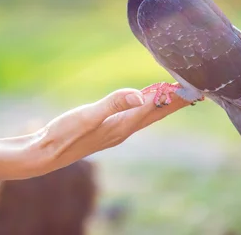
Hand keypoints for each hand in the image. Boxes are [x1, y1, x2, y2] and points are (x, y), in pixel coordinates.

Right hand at [28, 87, 188, 175]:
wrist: (44, 153)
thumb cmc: (63, 134)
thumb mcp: (87, 116)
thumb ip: (113, 104)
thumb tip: (140, 95)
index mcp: (122, 125)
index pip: (155, 108)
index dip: (175, 97)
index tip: (195, 86)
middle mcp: (122, 130)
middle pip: (156, 113)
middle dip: (175, 102)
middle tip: (196, 90)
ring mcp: (113, 131)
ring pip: (145, 115)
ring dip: (161, 104)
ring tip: (175, 94)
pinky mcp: (104, 130)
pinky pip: (132, 115)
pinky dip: (143, 105)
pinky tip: (140, 101)